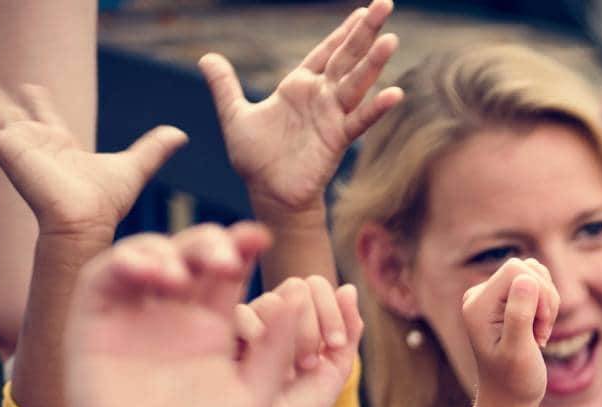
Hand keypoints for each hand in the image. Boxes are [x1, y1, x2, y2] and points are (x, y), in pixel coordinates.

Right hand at [0, 59, 184, 238]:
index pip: (45, 114)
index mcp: (60, 144)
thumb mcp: (134, 166)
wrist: (84, 224)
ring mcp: (17, 144)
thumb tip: (181, 134)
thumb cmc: (106, 204)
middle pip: (9, 106)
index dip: (37, 98)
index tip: (30, 84)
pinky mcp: (4, 150)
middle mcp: (34, 142)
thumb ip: (154, 148)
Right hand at [65, 223, 296, 406]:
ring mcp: (132, 315)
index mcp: (212, 327)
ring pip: (148, 256)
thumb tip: (298, 295)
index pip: (229, 271)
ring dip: (168, 250)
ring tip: (187, 273)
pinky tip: (154, 274)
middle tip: (228, 259)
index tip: (262, 238)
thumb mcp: (253, 396)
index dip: (242, 246)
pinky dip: (126, 262)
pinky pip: (105, 276)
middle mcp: (173, 314)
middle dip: (209, 244)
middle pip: (190, 256)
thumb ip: (275, 348)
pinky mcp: (94, 320)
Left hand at [200, 0, 401, 218]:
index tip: (361, 10)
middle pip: (346, 57)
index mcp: (298, 87)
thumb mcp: (234, 114)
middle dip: (365, 32)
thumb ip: (225, 85)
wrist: (268, 193)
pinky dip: (377, 108)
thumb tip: (207, 57)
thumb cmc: (256, 158)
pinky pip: (359, 121)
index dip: (343, 31)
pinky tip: (394, 93)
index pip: (325, 52)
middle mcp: (320, 97)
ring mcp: (331, 117)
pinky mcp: (336, 139)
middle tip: (385, 5)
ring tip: (391, 39)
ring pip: (356, 82)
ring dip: (374, 62)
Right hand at [234, 275, 363, 406]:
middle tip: (312, 361)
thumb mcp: (335, 370)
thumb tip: (349, 288)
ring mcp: (247, 324)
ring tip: (294, 369)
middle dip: (313, 321)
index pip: (315, 286)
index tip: (336, 343)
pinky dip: (262, 337)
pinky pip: (242, 314)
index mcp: (300, 319)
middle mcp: (272, 316)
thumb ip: (347, 331)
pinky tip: (268, 365)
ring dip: (292, 334)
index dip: (331, 307)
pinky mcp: (222, 337)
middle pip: (296, 286)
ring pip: (273, 300)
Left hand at [460, 256, 556, 406]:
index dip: (539, 293)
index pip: (517, 270)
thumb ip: (519, 315)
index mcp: (477, 305)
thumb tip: (525, 279)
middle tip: (540, 332)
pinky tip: (538, 328)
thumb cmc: (514, 381)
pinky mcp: (504, 299)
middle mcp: (480, 295)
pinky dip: (546, 304)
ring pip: (534, 274)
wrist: (507, 398)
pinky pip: (535, 283)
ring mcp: (491, 295)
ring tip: (539, 332)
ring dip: (548, 302)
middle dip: (545, 299)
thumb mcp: (518, 352)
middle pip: (527, 269)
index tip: (540, 327)